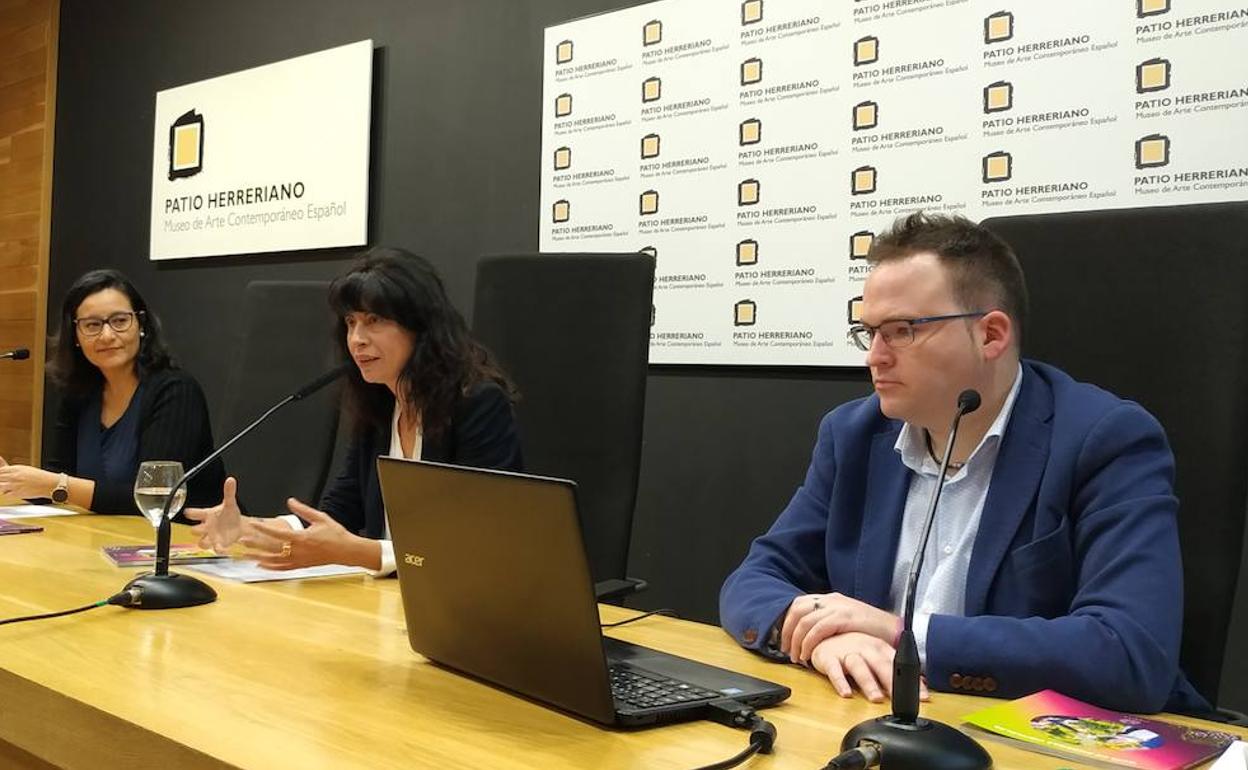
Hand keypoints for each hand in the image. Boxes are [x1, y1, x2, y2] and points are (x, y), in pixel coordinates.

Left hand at [0, 461, 57, 499]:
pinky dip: (6, 493)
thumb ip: (10, 467)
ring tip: (8, 486)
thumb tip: (0, 460)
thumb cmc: (38, 476)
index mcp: (16, 469)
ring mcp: (14, 485)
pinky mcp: (16, 493)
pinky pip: (4, 494)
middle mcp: (14, 476)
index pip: (0, 470)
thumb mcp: (24, 468)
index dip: (0, 474)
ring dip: (2, 486)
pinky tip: (12, 491)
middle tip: (5, 481)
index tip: (2, 476)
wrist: (48, 484)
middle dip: (1, 480)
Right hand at [185, 477, 243, 551]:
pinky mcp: (219, 544)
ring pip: (202, 543)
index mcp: (206, 515)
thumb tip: (231, 479)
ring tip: (208, 542)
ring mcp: (211, 537)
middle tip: (196, 529)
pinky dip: (220, 550)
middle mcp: (206, 527)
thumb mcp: (229, 503)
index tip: (188, 512)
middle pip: (194, 530)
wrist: (238, 526)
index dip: (190, 513)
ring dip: (204, 542)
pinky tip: (224, 550)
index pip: (194, 513)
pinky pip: (216, 549)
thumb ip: (229, 492)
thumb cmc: (228, 514)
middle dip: (195, 530)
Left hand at [243, 498, 375, 570]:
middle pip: (272, 549)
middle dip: (256, 545)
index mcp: (302, 537)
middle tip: (242, 542)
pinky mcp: (301, 566)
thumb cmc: (335, 534)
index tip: (253, 525)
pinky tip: (260, 566)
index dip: (264, 529)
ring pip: (274, 561)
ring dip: (259, 558)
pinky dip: (270, 568)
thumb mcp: (320, 518)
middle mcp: (298, 551)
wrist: (346, 551)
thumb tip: (290, 501)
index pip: (278, 533)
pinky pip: (282, 569)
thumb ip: (303, 510)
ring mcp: (299, 560)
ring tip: (245, 556)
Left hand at [781, 592, 901, 664]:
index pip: (799, 604)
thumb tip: (811, 635)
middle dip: (788, 632)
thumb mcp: (846, 621)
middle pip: (797, 610)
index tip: (785, 640)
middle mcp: (831, 600)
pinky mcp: (844, 618)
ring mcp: (837, 607)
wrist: (894, 628)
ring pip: (805, 621)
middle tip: (786, 651)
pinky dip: (809, 643)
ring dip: (797, 641)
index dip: (788, 622)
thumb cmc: (871, 629)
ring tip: (797, 657)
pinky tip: (808, 655)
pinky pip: (818, 629)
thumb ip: (829, 623)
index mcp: (830, 599)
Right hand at [809, 632, 928, 702]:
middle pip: (880, 665)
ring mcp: (846, 652)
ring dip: (868, 683)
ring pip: (859, 667)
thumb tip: (920, 685)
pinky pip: (834, 671)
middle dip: (891, 682)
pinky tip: (846, 693)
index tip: (922, 697)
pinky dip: (840, 682)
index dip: (912, 680)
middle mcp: (865, 647)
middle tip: (899, 699)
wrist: (821, 632)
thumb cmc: (852, 646)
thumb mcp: (875, 654)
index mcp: (879, 647)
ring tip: (875, 698)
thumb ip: (894, 670)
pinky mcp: (828, 658)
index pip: (899, 664)